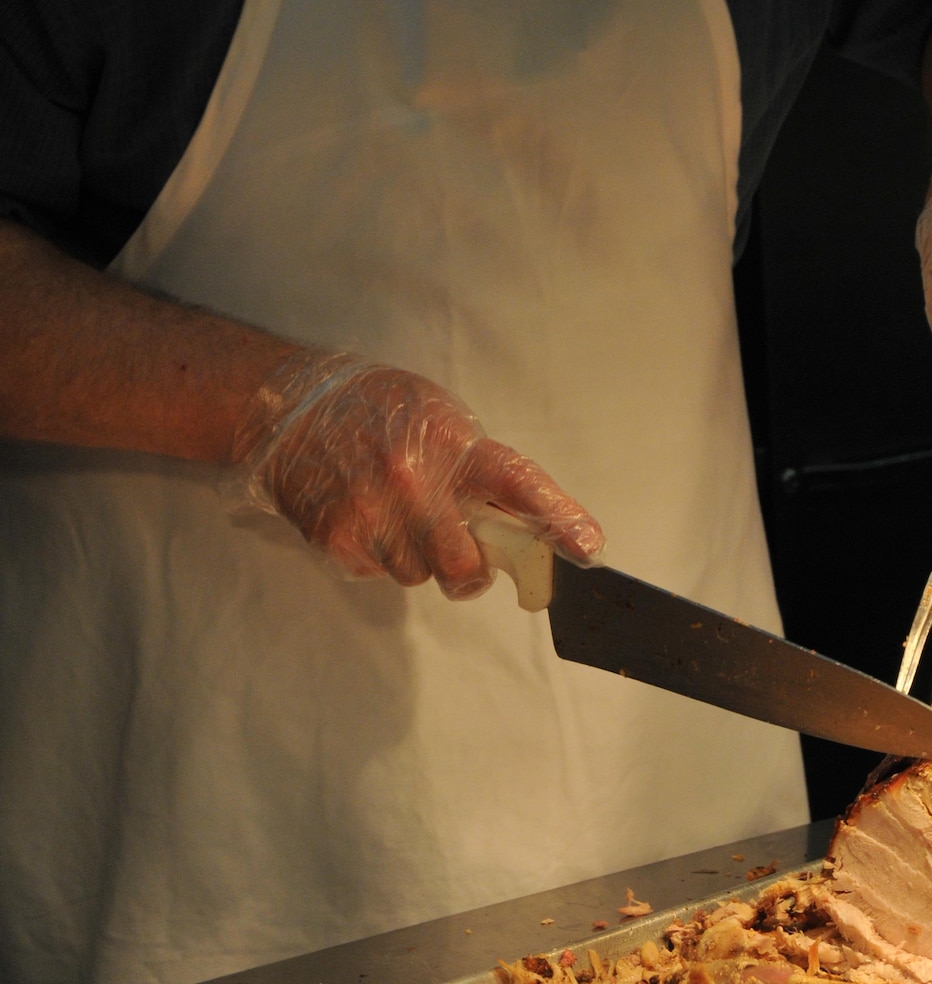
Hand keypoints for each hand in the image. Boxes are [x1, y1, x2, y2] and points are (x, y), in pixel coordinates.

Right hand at [226, 350, 603, 595]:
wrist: (291, 408)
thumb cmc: (374, 409)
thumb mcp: (437, 417)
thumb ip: (477, 466)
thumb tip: (523, 517)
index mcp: (450, 442)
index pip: (517, 482)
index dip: (557, 517)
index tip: (589, 546)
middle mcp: (415, 479)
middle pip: (466, 565)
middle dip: (472, 570)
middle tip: (463, 550)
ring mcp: (373, 512)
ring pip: (420, 576)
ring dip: (418, 558)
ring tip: (397, 514)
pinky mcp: (337, 538)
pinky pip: (377, 574)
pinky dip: (378, 556)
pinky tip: (367, 517)